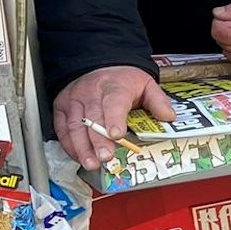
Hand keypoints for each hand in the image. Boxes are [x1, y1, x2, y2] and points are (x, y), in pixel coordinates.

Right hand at [54, 66, 175, 168]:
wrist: (98, 66)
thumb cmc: (122, 80)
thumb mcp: (146, 84)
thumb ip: (158, 101)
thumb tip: (169, 117)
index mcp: (115, 86)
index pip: (114, 103)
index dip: (114, 119)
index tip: (116, 135)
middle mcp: (91, 92)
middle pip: (93, 118)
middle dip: (98, 140)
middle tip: (104, 157)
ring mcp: (74, 100)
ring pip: (75, 125)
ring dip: (82, 147)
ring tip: (91, 163)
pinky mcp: (62, 107)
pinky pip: (62, 128)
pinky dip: (69, 144)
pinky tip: (78, 157)